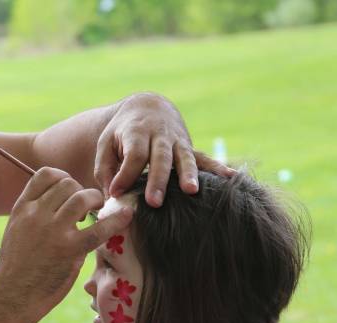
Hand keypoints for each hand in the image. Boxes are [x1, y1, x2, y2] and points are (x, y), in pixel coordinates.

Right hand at [0, 167, 132, 322]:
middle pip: (68, 184)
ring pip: (83, 197)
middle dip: (82, 191)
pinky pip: (99, 228)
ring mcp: (54, 231)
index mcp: (22, 208)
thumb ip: (34, 214)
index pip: (45, 174)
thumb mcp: (16, 231)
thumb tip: (58, 202)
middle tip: (87, 208)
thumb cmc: (16, 268)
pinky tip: (127, 216)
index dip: (63, 178)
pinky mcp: (70, 250)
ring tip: (97, 213)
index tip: (70, 191)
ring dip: (95, 201)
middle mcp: (37, 215)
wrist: (12, 296)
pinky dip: (116, 220)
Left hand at [94, 92, 234, 206]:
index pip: (133, 155)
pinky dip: (218, 167)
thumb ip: (104, 169)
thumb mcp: (106, 145)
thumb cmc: (121, 134)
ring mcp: (178, 140)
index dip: (125, 174)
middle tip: (154, 202)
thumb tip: (111, 195)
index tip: (116, 193)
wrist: (148, 107)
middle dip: (158, 180)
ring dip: (188, 174)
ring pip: (184, 157)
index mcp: (136, 133)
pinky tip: (232, 177)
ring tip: (191, 191)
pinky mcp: (189, 147)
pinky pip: (205, 157)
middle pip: (159, 158)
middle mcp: (159, 135)